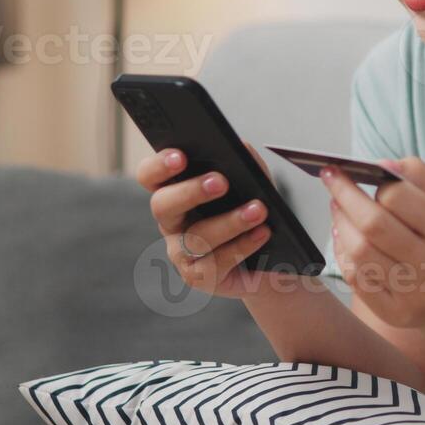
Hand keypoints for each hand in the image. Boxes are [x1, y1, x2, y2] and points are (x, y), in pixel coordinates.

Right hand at [133, 139, 274, 298]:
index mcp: (175, 190)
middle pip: (162, 205)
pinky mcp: (198, 276)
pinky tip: (262, 233)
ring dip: (229, 222)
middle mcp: (171, 221)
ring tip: (258, 210)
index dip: (159, 165)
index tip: (181, 156)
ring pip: (195, 237)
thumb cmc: (254, 213)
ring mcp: (180, 252)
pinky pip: (215, 263)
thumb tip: (241, 148)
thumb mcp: (253, 183)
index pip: (150, 175)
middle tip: (221, 182)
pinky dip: (242, 246)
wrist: (273, 260)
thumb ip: (245, 163)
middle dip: (190, 192)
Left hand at [322, 157, 424, 330]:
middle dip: (344, 196)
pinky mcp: (394, 313)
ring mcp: (412, 293)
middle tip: (330, 178)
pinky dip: (343, 253)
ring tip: (337, 206)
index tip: (355, 170)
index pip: (399, 198)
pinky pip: (356, 279)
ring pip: (359, 253)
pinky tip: (343, 237)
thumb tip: (381, 164)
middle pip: (373, 225)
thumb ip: (420, 176)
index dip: (373, 181)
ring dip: (340, 224)